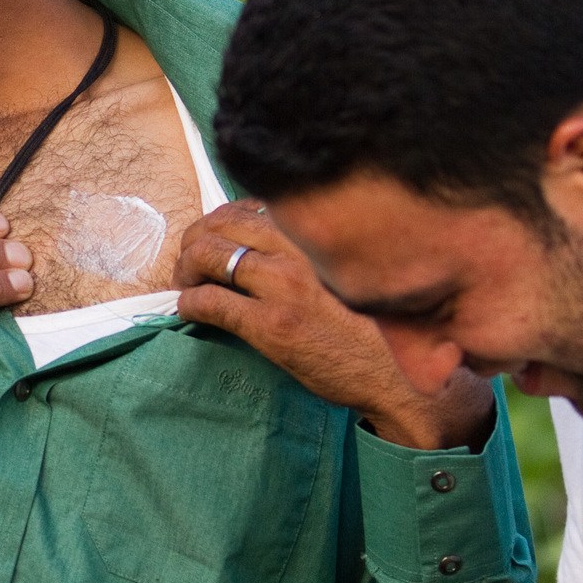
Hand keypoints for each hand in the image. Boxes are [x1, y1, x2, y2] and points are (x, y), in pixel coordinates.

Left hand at [174, 201, 491, 450]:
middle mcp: (299, 249)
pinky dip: (189, 303)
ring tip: (186, 286)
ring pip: (208, 255)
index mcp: (317, 233)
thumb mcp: (346, 271)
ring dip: (185, 269)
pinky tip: (190, 311)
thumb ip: (311, 251)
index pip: (247, 207)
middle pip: (219, 224)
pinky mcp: (270, 325)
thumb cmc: (374, 326)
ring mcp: (283, 285)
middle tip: (189, 265)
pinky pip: (210, 301)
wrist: (397, 376)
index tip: (212, 240)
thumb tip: (265, 242)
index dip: (219, 222)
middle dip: (194, 242)